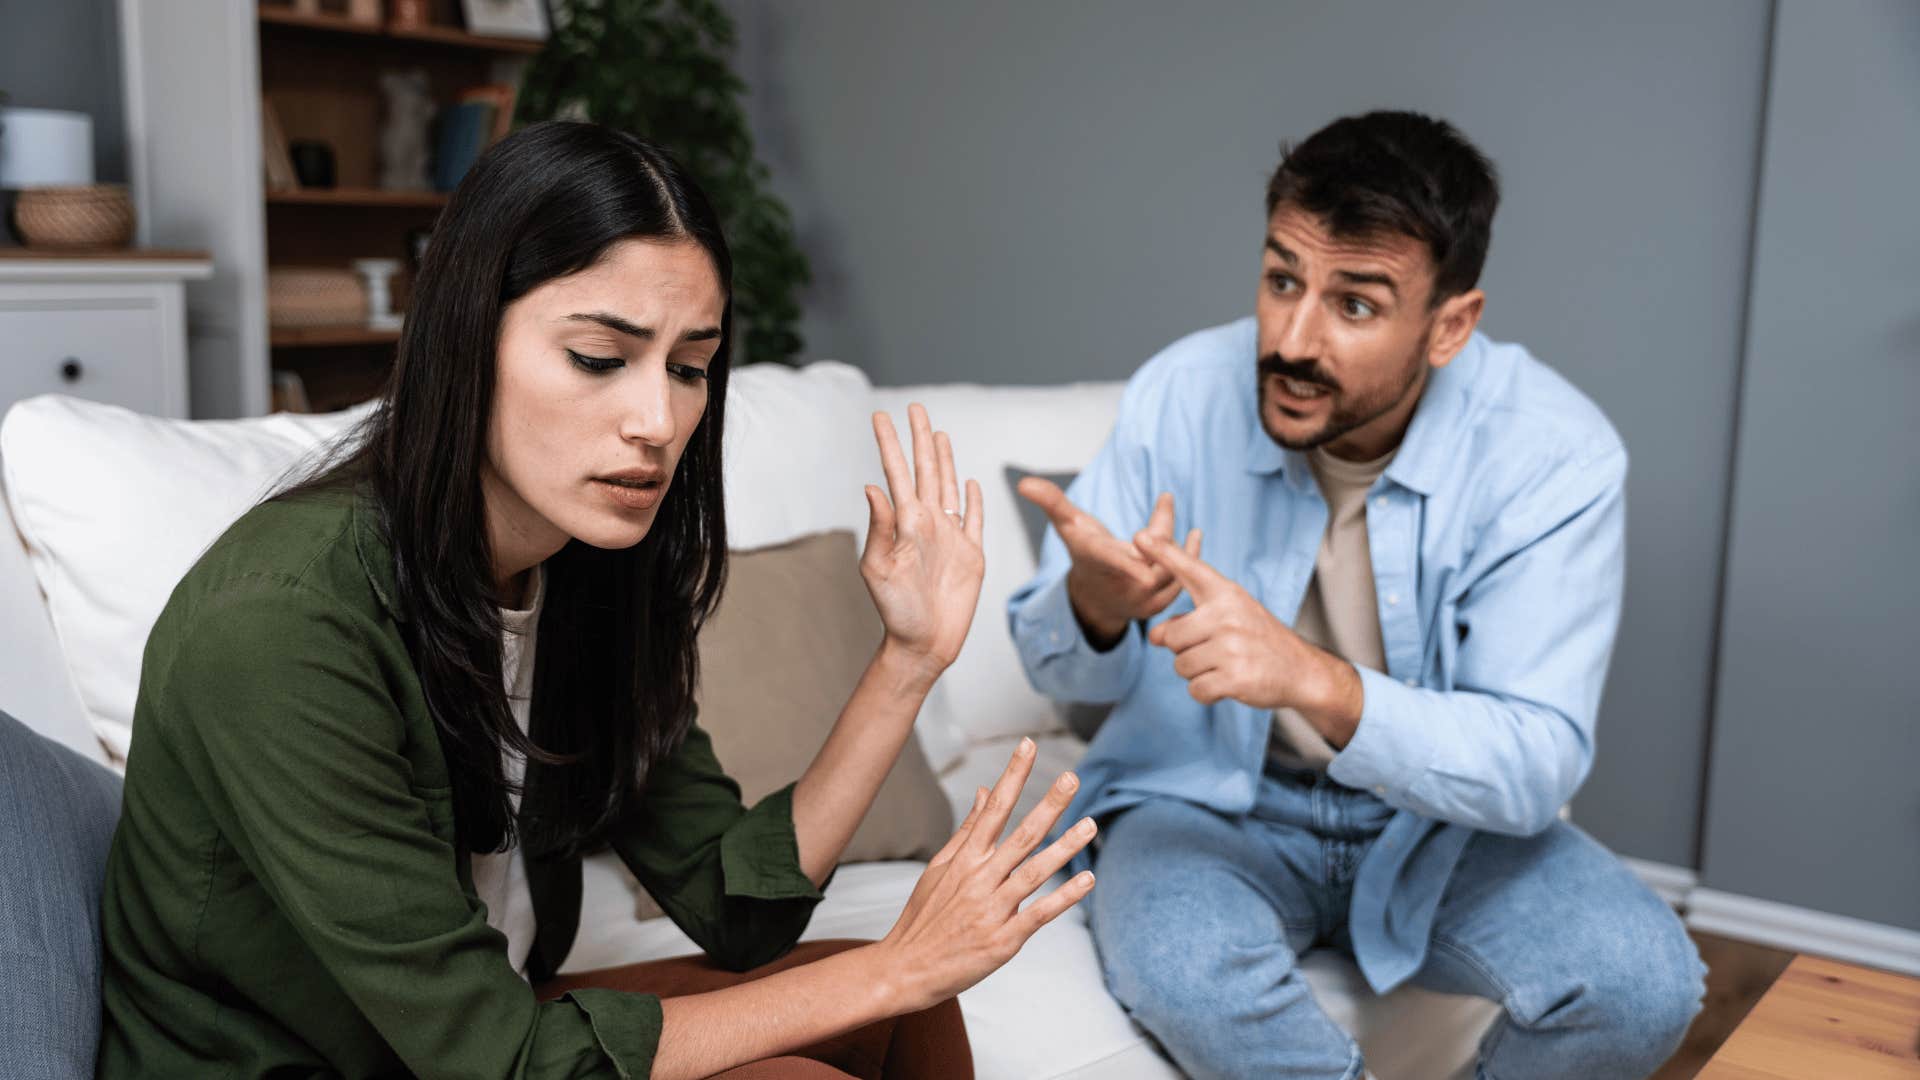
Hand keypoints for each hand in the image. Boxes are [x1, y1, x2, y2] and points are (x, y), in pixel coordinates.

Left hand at [862, 404, 985, 679]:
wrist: (924, 644)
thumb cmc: (896, 611)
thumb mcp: (879, 569)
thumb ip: (879, 528)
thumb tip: (872, 487)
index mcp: (905, 523)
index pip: (897, 473)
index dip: (889, 444)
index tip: (880, 416)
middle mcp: (928, 524)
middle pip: (926, 471)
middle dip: (920, 439)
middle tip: (915, 408)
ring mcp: (951, 537)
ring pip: (949, 487)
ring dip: (945, 459)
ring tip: (938, 433)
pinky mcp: (971, 554)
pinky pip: (974, 519)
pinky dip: (974, 499)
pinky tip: (971, 483)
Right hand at [871, 738, 1096, 1012]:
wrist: (904, 968)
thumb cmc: (924, 916)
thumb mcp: (939, 867)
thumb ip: (968, 829)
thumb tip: (987, 790)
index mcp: (965, 859)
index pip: (994, 808)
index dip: (1013, 775)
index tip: (1028, 745)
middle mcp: (979, 879)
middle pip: (1021, 835)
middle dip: (1049, 804)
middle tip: (1072, 777)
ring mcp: (992, 909)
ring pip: (1035, 871)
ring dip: (1066, 847)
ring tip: (1090, 824)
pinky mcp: (1002, 940)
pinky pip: (1039, 914)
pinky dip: (1065, 897)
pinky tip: (1087, 879)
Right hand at [1015, 478, 1200, 648]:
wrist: (1096, 597)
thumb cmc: (1084, 552)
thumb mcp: (1068, 525)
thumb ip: (1051, 502)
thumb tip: (1024, 483)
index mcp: (1096, 563)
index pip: (1110, 556)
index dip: (1128, 545)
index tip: (1146, 529)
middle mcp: (1118, 585)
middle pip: (1151, 556)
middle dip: (1162, 527)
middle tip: (1165, 500)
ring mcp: (1140, 600)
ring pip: (1170, 569)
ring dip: (1176, 541)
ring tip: (1174, 513)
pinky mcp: (1158, 607)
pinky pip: (1180, 583)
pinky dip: (1189, 557)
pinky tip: (1194, 535)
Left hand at [1134, 532, 1361, 737]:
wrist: (1302, 670)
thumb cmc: (1258, 640)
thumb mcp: (1230, 616)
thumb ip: (1189, 620)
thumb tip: (1154, 636)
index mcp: (1226, 594)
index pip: (1190, 569)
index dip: (1163, 552)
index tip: (1139, 535)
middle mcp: (1228, 615)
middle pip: (1171, 637)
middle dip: (1185, 651)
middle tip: (1216, 651)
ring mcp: (1232, 646)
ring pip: (1181, 666)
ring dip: (1197, 673)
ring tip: (1225, 665)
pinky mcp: (1235, 677)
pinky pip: (1196, 689)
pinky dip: (1207, 693)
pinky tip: (1228, 683)